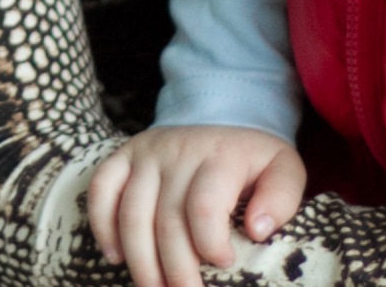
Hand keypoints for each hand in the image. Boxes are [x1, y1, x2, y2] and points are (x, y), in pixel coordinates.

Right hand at [87, 125, 306, 286]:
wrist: (221, 115)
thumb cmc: (252, 159)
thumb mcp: (284, 169)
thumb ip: (281, 197)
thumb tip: (257, 229)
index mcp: (219, 156)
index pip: (203, 204)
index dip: (210, 242)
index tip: (224, 263)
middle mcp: (177, 152)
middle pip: (166, 219)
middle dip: (176, 269)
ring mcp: (145, 154)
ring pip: (131, 213)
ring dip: (141, 260)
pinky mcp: (123, 155)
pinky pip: (101, 189)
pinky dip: (102, 225)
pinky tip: (115, 257)